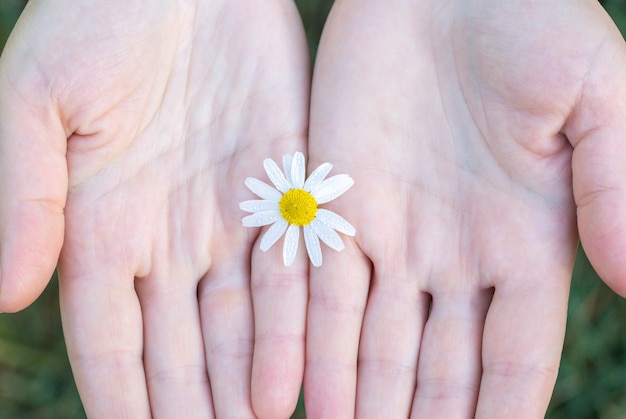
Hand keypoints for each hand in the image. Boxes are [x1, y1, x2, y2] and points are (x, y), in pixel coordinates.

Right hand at [0, 1, 308, 416]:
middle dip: (192, 404)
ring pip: (241, 321)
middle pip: (181, 345)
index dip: (121, 395)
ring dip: (247, 381)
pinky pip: (292, 270)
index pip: (109, 337)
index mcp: (102, 224)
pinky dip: (293, 325)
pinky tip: (297, 379)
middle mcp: (169, 235)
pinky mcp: (285, 186)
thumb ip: (24, 197)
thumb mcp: (36, 101)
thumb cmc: (96, 20)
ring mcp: (230, 215)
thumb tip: (10, 293)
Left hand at [304, 0, 625, 416]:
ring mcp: (388, 232)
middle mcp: (453, 254)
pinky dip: (311, 343)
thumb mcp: (598, 98)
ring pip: (372, 342)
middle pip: (436, 366)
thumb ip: (617, 190)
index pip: (512, 357)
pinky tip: (303, 395)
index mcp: (524, 242)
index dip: (497, 412)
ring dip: (359, 399)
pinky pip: (318, 289)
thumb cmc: (530, 24)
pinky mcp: (331, 202)